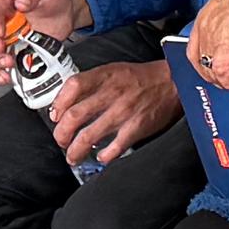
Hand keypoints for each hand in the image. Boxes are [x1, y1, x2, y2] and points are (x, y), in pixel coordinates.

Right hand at [0, 0, 93, 72]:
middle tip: (1, 47)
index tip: (0, 30)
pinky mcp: (16, 53)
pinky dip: (1, 74)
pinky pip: (2, 66)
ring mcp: (8, 39)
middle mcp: (1, 21)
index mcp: (4, 1)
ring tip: (8, 62)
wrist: (67, 9)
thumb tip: (21, 2)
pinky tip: (7, 76)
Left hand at [52, 59, 176, 167]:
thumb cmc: (141, 78)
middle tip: (61, 140)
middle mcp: (112, 93)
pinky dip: (104, 156)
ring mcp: (124, 112)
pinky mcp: (136, 127)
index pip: (73, 86)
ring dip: (76, 150)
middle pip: (75, 116)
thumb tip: (68, 102)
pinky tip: (101, 157)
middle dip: (62, 133)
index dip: (59, 103)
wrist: (173, 82)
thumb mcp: (113, 70)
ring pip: (89, 136)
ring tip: (73, 155)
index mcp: (105, 76)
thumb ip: (92, 83)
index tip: (55, 115)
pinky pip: (114, 147)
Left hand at [186, 0, 228, 85]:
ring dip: (225, 82)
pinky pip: (224, 73)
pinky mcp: (226, 46)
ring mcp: (213, 36)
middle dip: (216, 77)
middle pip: (201, 62)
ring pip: (210, 70)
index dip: (207, 64)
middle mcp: (206, 25)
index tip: (220, 72)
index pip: (196, 48)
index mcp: (208, 14)